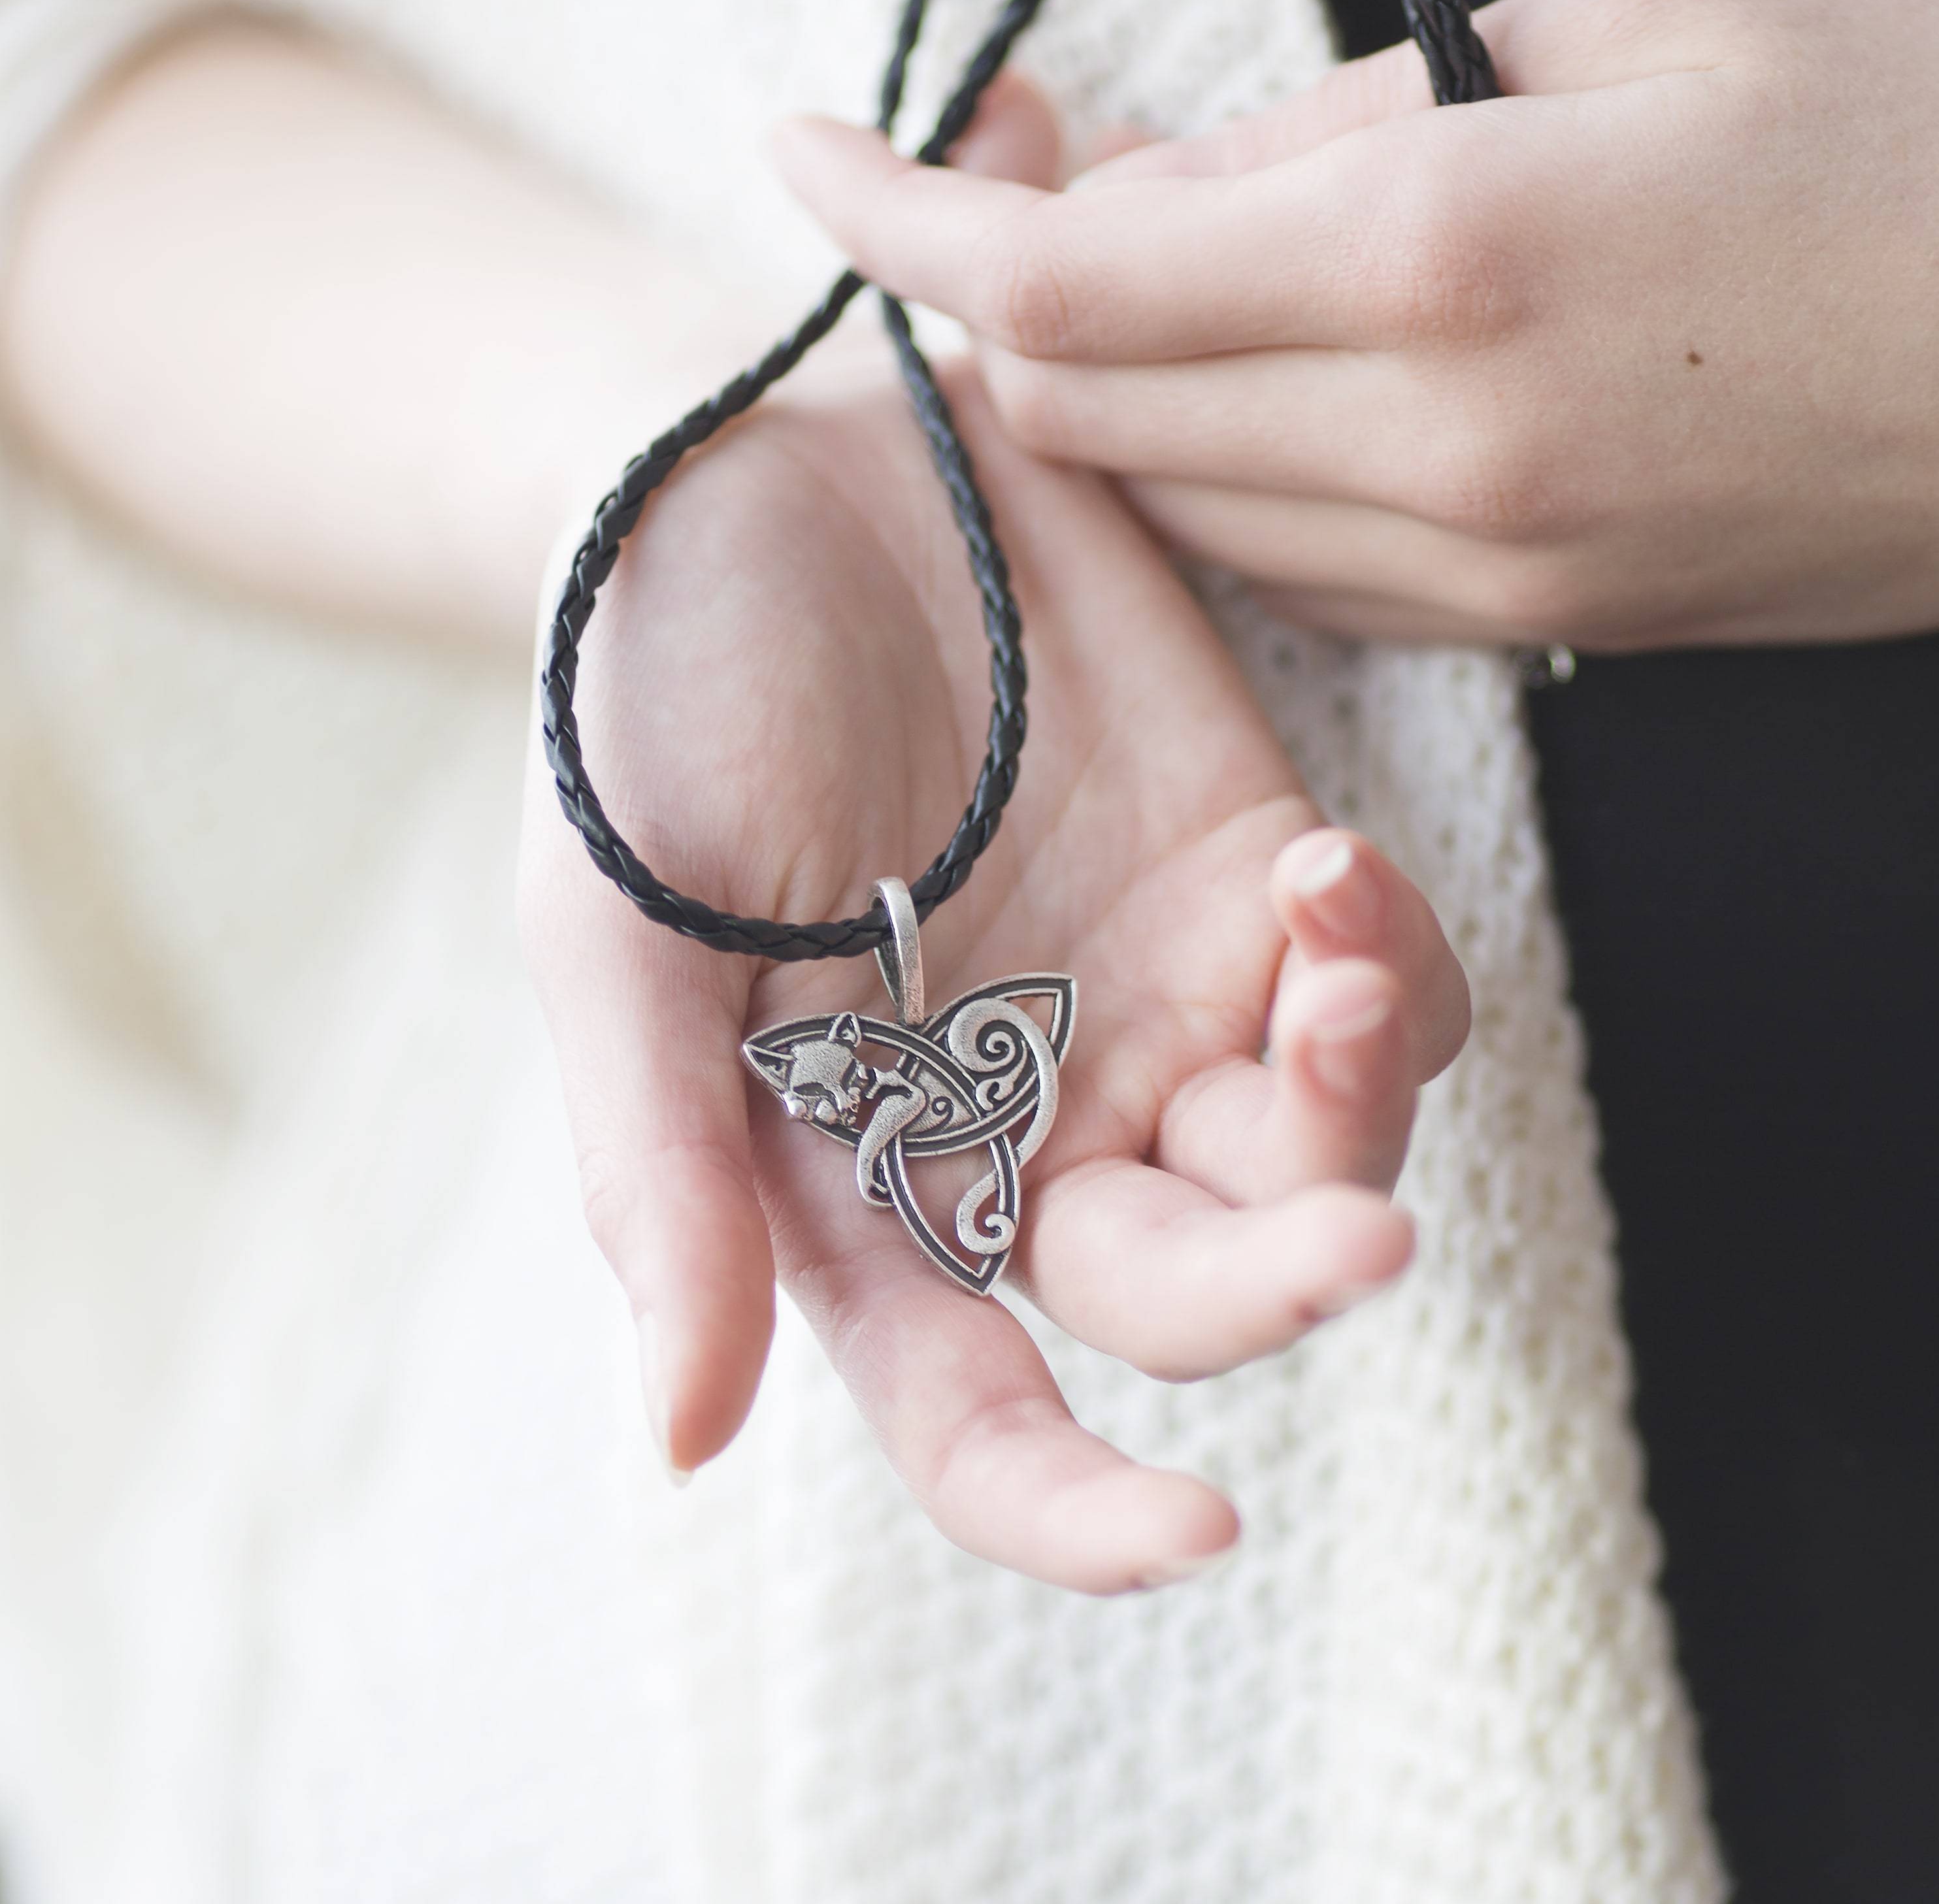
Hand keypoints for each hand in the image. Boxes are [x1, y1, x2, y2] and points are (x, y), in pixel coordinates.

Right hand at [519, 359, 1466, 1592]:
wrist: (755, 464)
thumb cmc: (642, 703)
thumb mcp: (614, 933)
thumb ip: (663, 1173)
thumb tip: (690, 1440)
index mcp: (855, 1175)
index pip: (974, 1408)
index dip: (1075, 1511)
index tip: (1196, 1539)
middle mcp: (1017, 1118)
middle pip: (1186, 1290)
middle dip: (1277, 1284)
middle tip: (1357, 1232)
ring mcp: (1148, 998)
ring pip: (1315, 1154)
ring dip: (1356, 1106)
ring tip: (1321, 939)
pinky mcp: (1242, 873)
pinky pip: (1379, 987)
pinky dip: (1390, 961)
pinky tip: (1328, 868)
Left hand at [776, 0, 1938, 650]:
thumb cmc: (1907, 129)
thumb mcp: (1627, 15)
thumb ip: (1349, 117)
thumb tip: (1157, 188)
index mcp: (1446, 259)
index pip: (1058, 284)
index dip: (899, 222)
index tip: (806, 152)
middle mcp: (1427, 452)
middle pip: (1079, 415)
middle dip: (1002, 304)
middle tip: (1022, 178)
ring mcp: (1471, 570)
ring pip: (1170, 500)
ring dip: (1117, 386)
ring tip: (1183, 255)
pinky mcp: (1514, 628)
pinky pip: (1282, 562)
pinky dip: (1225, 466)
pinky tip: (1281, 373)